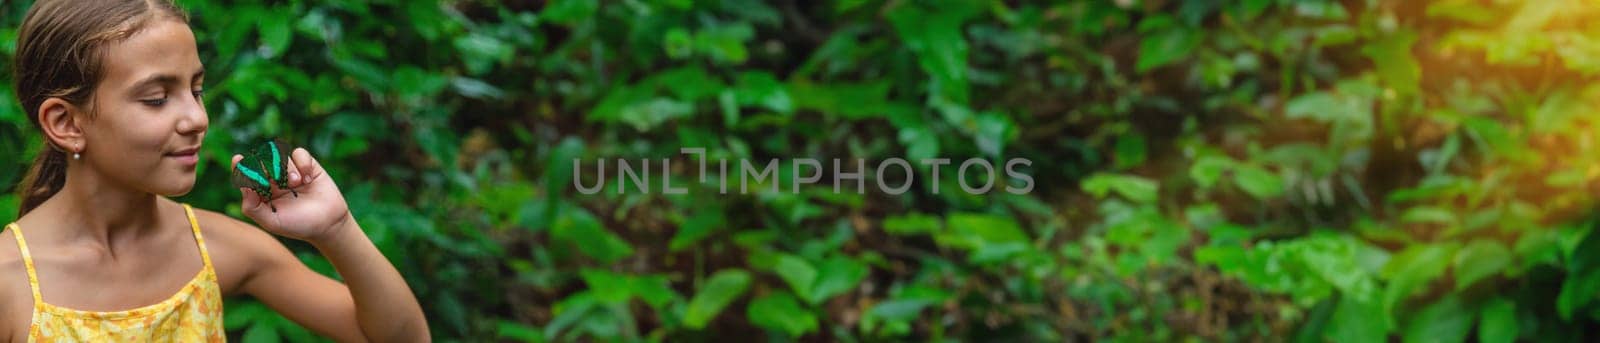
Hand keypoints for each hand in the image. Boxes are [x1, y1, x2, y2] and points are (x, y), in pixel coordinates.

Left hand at [232, 148, 352, 242]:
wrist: (328, 224)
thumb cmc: (298, 225)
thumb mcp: (272, 222)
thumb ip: (253, 208)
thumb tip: (244, 188)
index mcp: (262, 191)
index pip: (247, 175)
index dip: (241, 166)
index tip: (238, 159)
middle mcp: (274, 179)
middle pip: (263, 161)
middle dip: (268, 167)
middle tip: (277, 179)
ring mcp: (291, 171)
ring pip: (281, 156)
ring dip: (287, 168)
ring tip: (297, 183)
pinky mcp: (308, 166)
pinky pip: (300, 153)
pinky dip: (302, 163)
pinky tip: (307, 178)